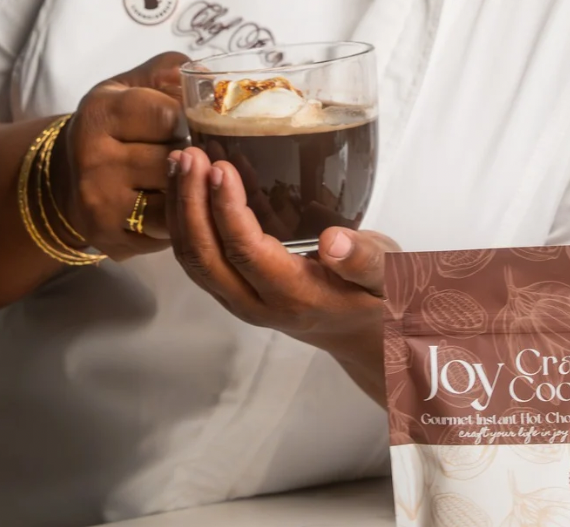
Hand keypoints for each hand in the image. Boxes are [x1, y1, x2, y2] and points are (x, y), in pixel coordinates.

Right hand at [56, 52, 187, 259]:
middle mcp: (94, 158)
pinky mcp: (114, 239)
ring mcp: (102, 203)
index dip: (188, 122)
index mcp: (99, 112)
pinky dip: (181, 221)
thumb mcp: (134, 89)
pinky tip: (177, 210)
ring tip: (187, 183)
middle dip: (193, 161)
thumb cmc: (118, 131)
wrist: (73, 183)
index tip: (187, 126)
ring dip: (190, 192)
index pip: (168, 116)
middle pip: (176, 162)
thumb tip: (211, 79)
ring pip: (176, 199)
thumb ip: (171, 74)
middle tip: (191, 159)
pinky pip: (170, 232)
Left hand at [166, 146, 397, 405]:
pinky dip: (185, 219)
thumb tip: (334, 242)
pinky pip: (198, 258)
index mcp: (297, 298)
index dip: (227, 211)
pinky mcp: (234, 291)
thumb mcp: (389, 276)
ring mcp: (241, 301)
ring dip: (180, 210)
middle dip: (189, 204)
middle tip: (188, 154)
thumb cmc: (377, 295)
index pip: (247, 254)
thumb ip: (366, 260)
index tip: (220, 167)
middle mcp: (260, 305)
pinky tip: (189, 181)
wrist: (364, 331)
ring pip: (193, 260)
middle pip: (204, 259)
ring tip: (180, 160)